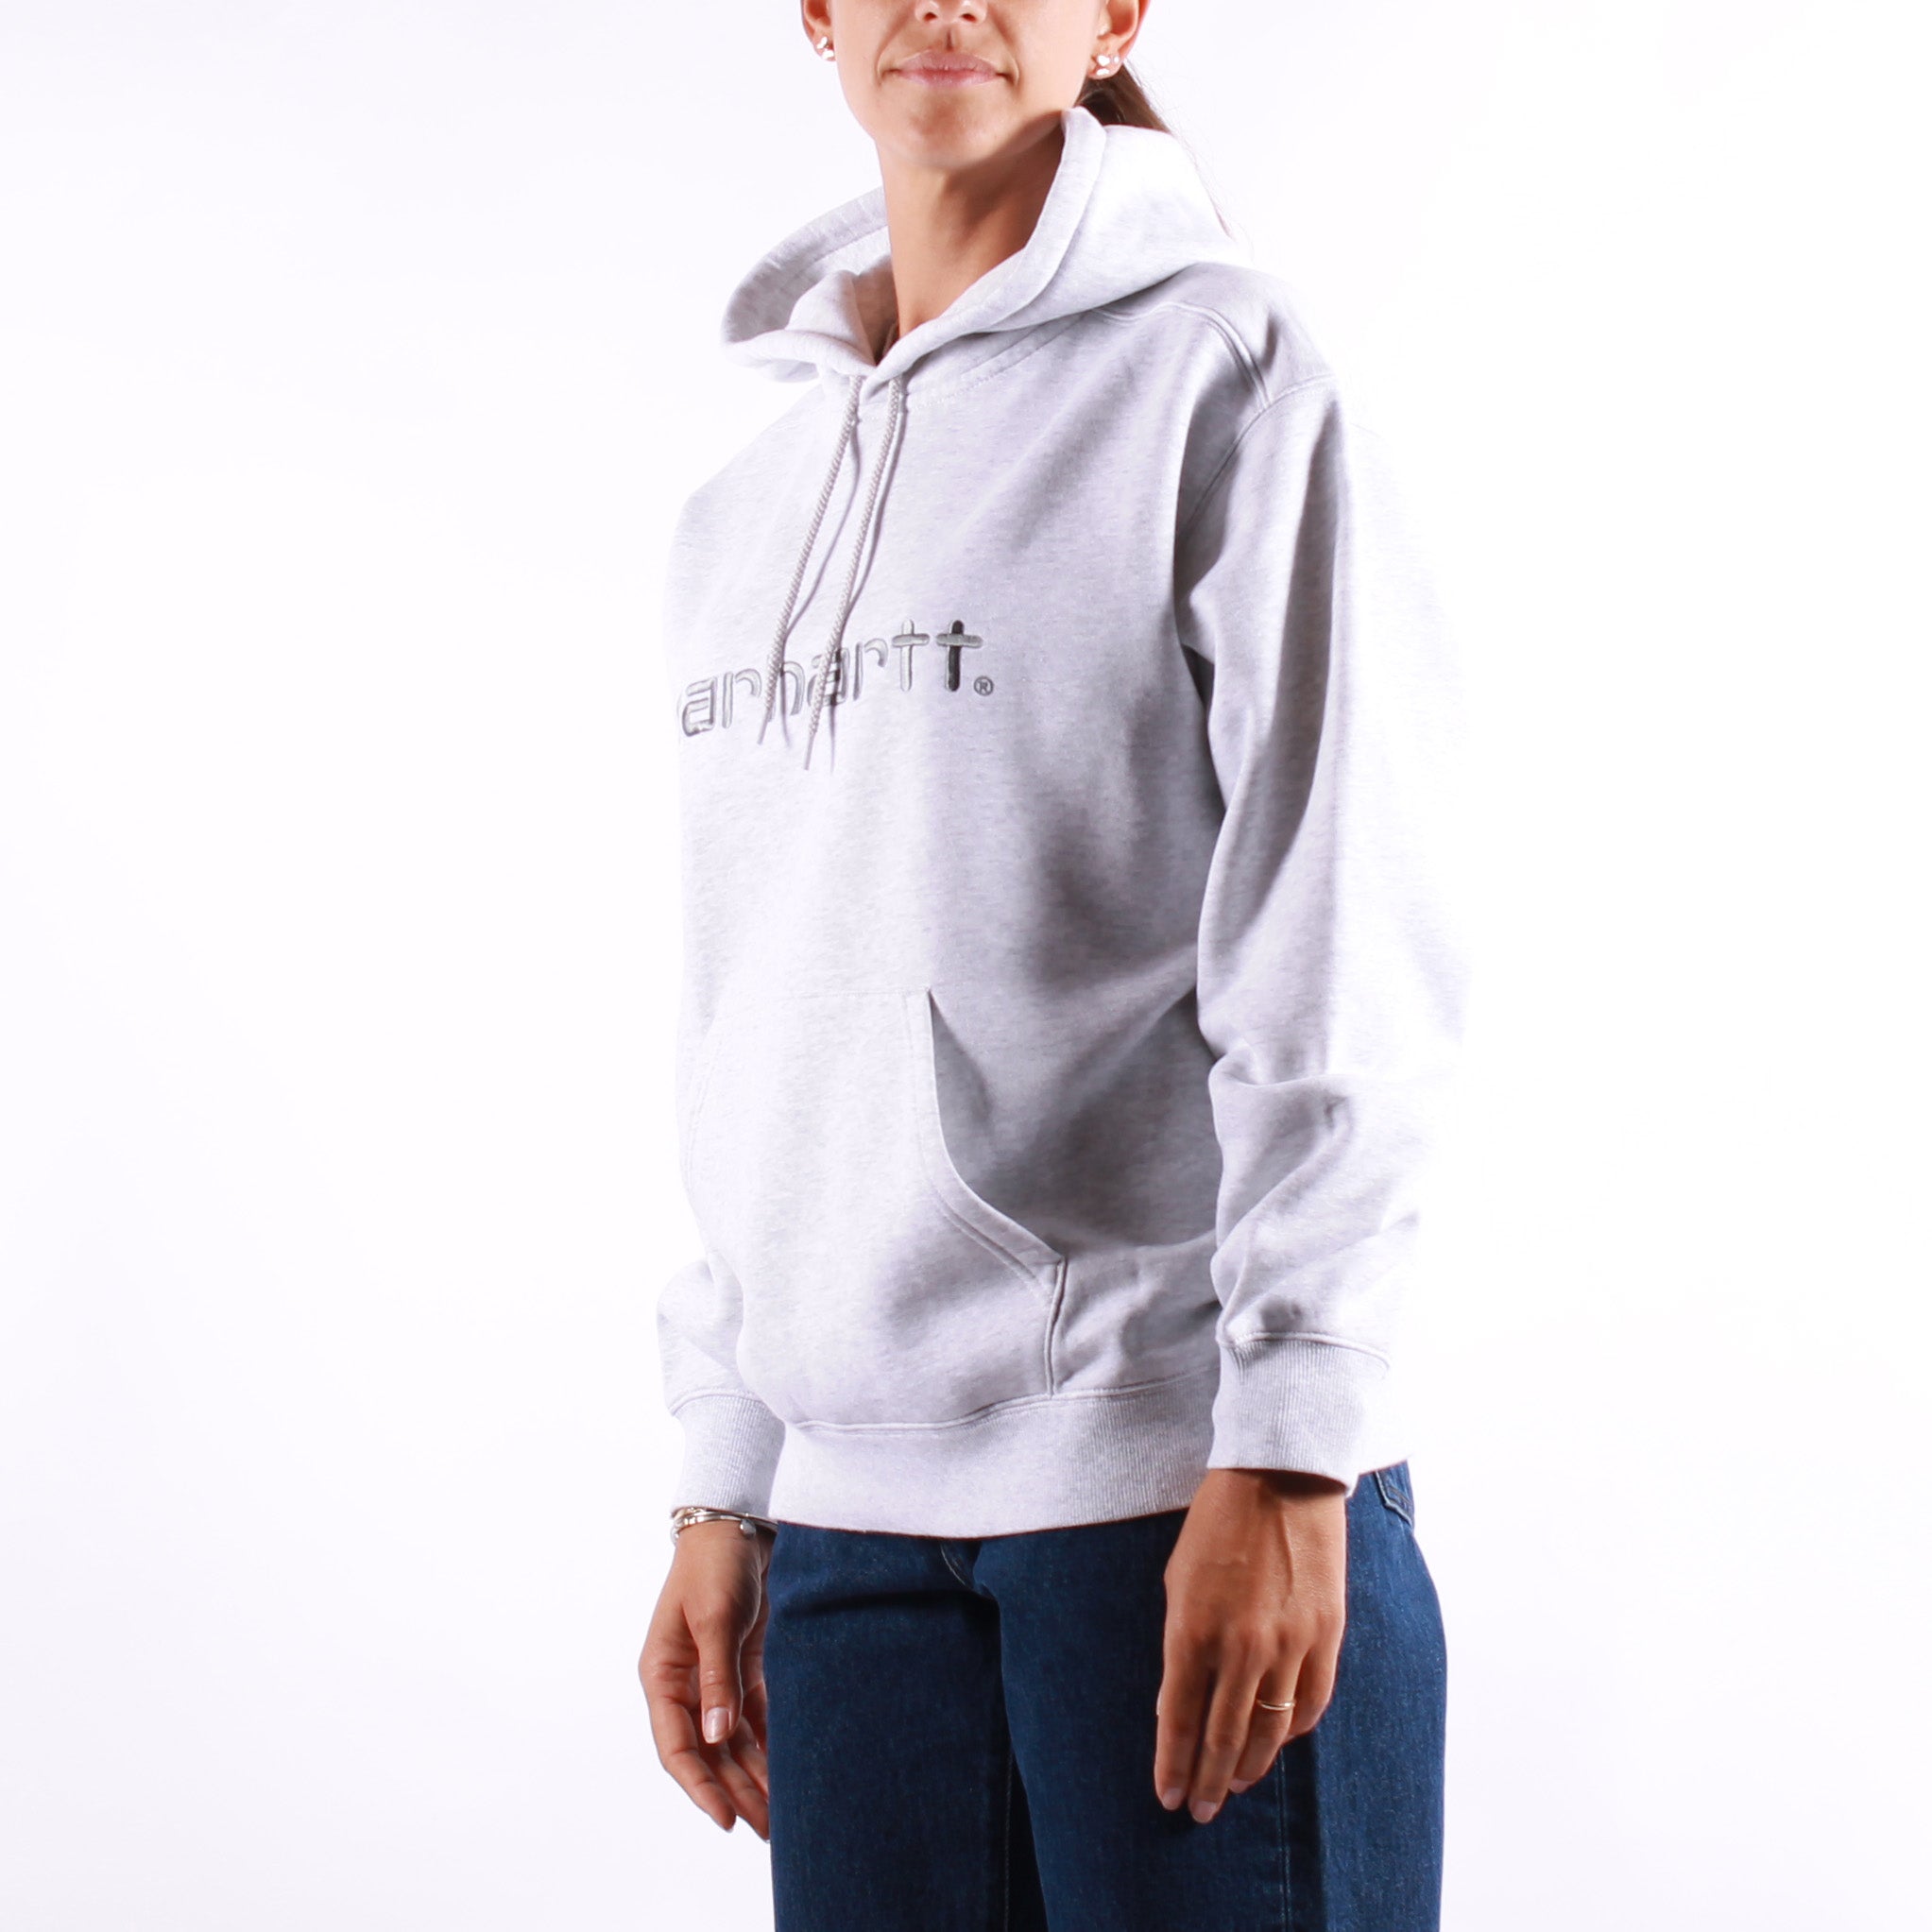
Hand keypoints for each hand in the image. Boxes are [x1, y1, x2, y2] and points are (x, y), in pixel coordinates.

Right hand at [638, 1520, 775, 1836]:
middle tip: (768, 1831)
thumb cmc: (715, 1566)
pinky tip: (791, 1773)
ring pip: (734, 1743)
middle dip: (736, 1793)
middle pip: (710, 1754)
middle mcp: (686, 1685)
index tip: (726, 1820)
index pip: (677, 1747)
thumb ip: (717, 1677)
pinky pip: (756, 1720)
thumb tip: (716, 1737)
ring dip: (756, 1777)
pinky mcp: (746, 1669)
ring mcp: (716, 1679)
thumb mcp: (714, 1619)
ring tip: (784, 1816)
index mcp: (662, 1675)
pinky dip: (771, 1746)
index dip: (699, 1787)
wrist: (739, 1525)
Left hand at [1154, 1467, 1347, 1822]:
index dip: (1173, 1765)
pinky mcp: (1326, 1636)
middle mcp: (1240, 1646)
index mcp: (1192, 1630)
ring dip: (1251, 1767)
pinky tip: (1278, 1742)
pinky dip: (1293, 1730)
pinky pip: (1310, 1703)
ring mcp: (1288, 1644)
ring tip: (1236, 1786)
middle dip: (1208, 1783)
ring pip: (1270, 1731)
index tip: (1167, 1797)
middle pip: (1223, 1738)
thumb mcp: (1178, 1581)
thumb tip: (1183, 1699)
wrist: (1278, 1479)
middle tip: (1199, 1811)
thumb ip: (1182, 1643)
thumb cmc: (1216, 1525)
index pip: (1179, 1720)